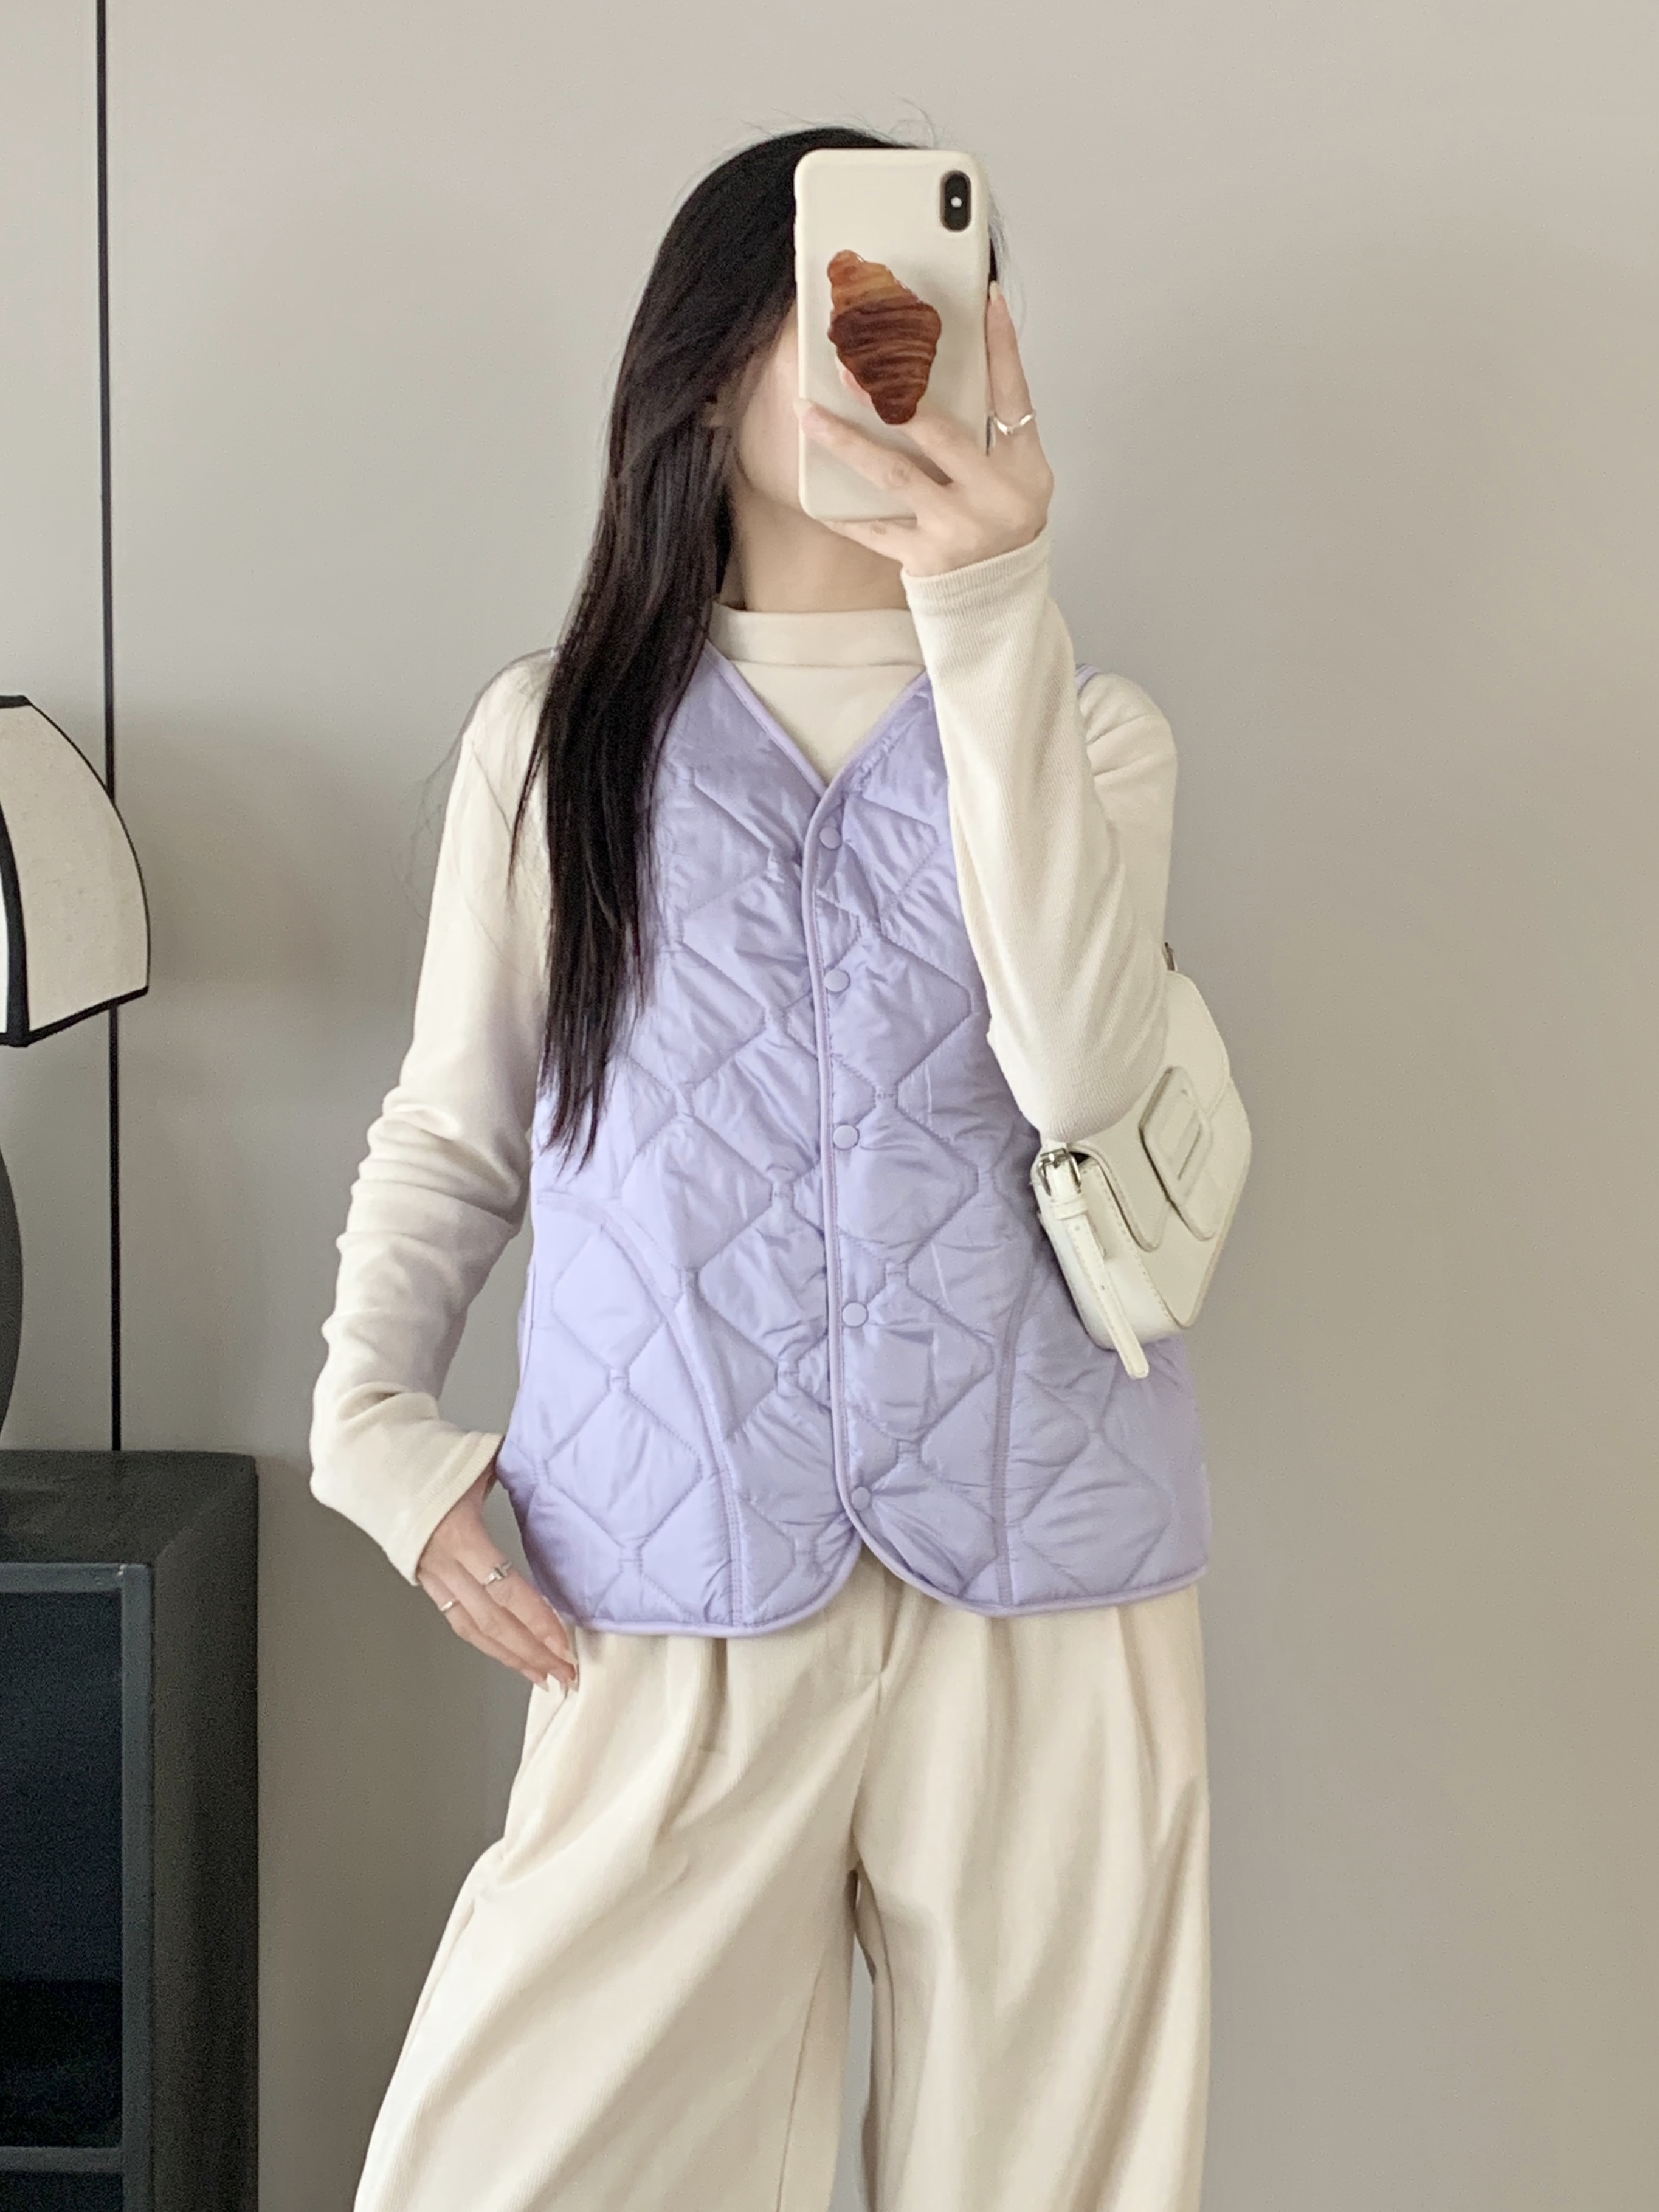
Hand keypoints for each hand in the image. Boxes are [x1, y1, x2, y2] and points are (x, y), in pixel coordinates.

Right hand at [415, 1457, 578, 1691]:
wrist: (371, 1457)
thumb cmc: (426, 1451)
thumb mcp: (479, 1456)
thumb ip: (521, 1468)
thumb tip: (558, 1470)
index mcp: (459, 1535)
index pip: (504, 1590)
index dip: (535, 1620)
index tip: (563, 1641)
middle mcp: (443, 1563)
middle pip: (491, 1622)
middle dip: (530, 1652)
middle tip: (565, 1675)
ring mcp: (431, 1574)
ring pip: (472, 1628)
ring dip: (510, 1656)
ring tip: (542, 1677)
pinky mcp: (425, 1578)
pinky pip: (457, 1618)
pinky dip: (486, 1640)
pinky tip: (508, 1653)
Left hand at [795, 283, 1053, 578]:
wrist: (999, 596)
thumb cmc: (1002, 522)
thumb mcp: (1017, 473)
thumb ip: (990, 427)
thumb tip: (945, 362)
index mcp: (1022, 467)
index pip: (1013, 395)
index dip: (1003, 346)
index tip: (987, 298)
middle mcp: (994, 497)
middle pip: (940, 433)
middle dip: (892, 395)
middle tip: (850, 362)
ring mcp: (958, 529)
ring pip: (894, 476)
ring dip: (847, 441)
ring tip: (809, 413)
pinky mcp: (926, 558)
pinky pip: (874, 528)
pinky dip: (842, 510)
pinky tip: (811, 488)